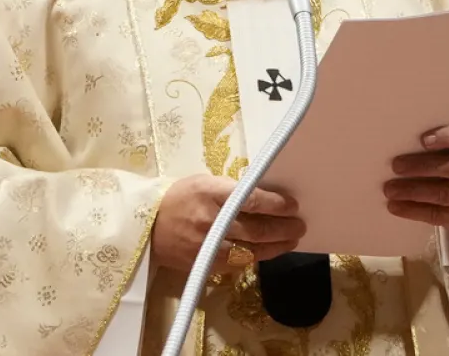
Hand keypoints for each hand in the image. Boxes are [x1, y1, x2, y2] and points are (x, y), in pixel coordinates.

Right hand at [152, 173, 303, 273]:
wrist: (148, 227)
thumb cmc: (179, 198)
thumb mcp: (202, 183)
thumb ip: (231, 189)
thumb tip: (263, 195)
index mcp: (210, 194)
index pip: (251, 200)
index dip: (276, 204)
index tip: (293, 205)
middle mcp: (211, 221)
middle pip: (257, 228)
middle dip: (284, 227)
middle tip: (300, 225)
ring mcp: (209, 246)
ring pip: (252, 250)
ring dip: (277, 246)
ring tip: (292, 240)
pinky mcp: (207, 265)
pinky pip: (240, 263)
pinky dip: (259, 257)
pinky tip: (270, 251)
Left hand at [385, 123, 448, 233]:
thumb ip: (437, 138)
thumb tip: (400, 139)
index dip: (447, 137)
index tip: (423, 140)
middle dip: (422, 167)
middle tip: (395, 167)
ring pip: (448, 195)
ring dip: (415, 193)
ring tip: (391, 191)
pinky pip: (445, 216)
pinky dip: (418, 212)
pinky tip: (398, 207)